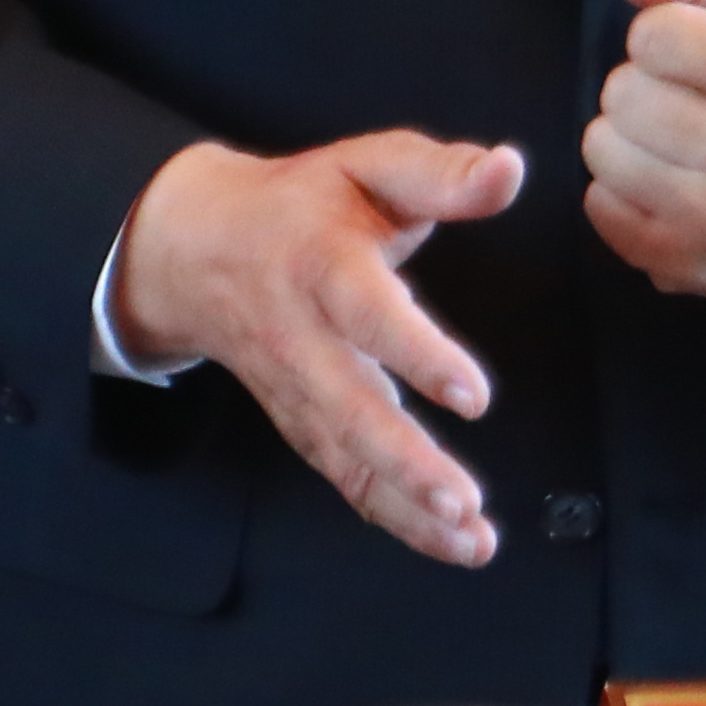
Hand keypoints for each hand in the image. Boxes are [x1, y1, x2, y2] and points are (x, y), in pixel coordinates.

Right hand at [106, 131, 526, 568]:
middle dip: (405, 462)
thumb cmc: (302, 204)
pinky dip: (394, 516)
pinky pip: (344, 477)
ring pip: (345, 457)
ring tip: (470, 536)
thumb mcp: (367, 165)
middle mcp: (303, 336)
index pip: (368, 314)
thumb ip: (439, 173)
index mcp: (322, 264)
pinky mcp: (301, 421)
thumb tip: (509, 170)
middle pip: (349, 408)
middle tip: (463, 500)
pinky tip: (448, 540)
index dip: (418, 355)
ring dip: (406, 505)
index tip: (474, 396)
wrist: (196, 246)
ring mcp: (297, 388)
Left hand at [584, 0, 705, 299]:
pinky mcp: (689, 266)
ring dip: (626, 138)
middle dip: (643, 86)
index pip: (652, 35)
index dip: (665, 34)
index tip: (701, 53)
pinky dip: (621, 191)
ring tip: (677, 141)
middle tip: (690, 101)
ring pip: (601, 151)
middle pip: (620, 95)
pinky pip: (599, 210)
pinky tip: (668, 183)